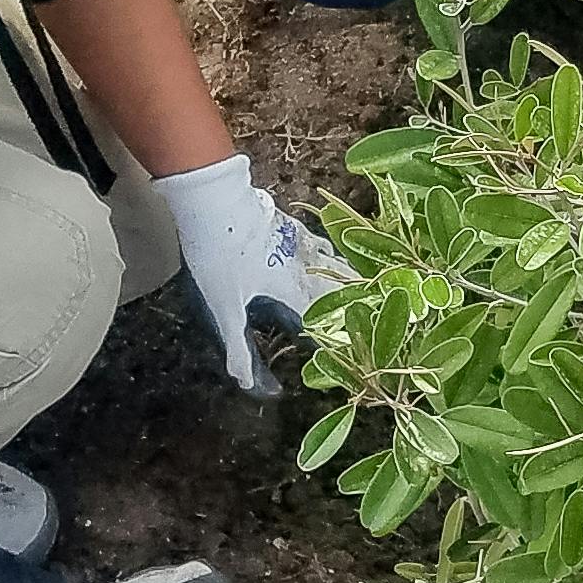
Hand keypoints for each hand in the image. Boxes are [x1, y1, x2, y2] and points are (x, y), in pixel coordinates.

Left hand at [154, 154, 351, 394]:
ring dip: (347, 280)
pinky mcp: (289, 225)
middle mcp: (305, 264)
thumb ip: (238, 346)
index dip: (337, 336)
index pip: (324, 319)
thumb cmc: (219, 255)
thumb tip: (248, 382)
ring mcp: (299, 241)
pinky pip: (320, 246)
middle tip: (369, 321)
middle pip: (338, 289)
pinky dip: (331, 258)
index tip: (353, 351)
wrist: (213, 199)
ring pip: (334, 264)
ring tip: (363, 292)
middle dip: (353, 306)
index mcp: (293, 288)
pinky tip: (328, 258)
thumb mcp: (224, 307)